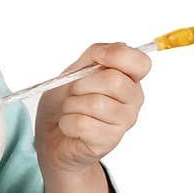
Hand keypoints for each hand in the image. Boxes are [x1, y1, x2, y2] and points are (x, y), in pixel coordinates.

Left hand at [35, 42, 151, 174]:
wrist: (52, 132)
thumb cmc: (67, 99)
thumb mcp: (77, 69)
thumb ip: (95, 54)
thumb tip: (111, 50)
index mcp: (129, 78)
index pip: (141, 63)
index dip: (118, 55)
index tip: (97, 57)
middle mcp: (133, 100)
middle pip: (114, 81)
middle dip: (83, 83)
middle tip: (74, 91)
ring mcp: (124, 123)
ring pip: (97, 104)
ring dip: (72, 105)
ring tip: (70, 110)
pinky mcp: (109, 142)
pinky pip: (83, 124)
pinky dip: (67, 123)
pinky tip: (69, 126)